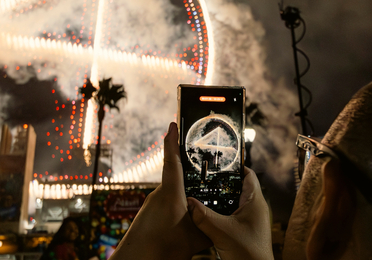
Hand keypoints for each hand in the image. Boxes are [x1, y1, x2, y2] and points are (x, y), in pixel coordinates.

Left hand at [110, 122, 211, 259]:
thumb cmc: (161, 249)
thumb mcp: (196, 238)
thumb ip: (209, 226)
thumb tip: (223, 221)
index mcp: (171, 193)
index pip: (173, 160)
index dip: (173, 140)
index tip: (173, 124)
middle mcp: (159, 194)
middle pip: (177, 177)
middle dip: (191, 174)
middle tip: (206, 170)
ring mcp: (152, 204)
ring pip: (173, 194)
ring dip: (185, 196)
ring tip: (199, 206)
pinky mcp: (149, 214)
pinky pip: (167, 204)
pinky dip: (178, 208)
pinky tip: (186, 220)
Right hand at [187, 167, 272, 259]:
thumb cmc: (248, 254)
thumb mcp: (221, 232)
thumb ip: (203, 216)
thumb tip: (188, 202)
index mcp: (255, 201)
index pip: (248, 174)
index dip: (234, 166)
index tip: (218, 161)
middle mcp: (254, 208)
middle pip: (238, 186)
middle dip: (221, 181)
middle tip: (204, 175)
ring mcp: (250, 220)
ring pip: (233, 201)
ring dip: (219, 197)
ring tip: (201, 191)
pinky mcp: (244, 231)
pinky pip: (230, 215)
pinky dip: (219, 211)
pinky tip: (205, 213)